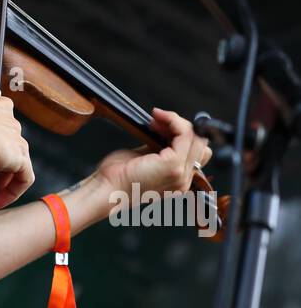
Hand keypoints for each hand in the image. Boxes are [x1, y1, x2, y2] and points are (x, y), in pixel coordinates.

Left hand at [93, 106, 212, 199]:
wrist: (107, 189)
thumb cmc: (118, 175)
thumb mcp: (145, 158)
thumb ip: (160, 148)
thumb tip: (167, 128)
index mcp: (179, 179)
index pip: (199, 151)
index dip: (182, 134)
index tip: (160, 124)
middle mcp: (184, 180)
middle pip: (200, 143)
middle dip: (179, 125)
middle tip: (157, 120)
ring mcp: (181, 174)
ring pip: (195, 137)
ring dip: (176, 121)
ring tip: (156, 119)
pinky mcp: (172, 166)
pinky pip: (185, 135)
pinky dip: (174, 121)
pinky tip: (158, 118)